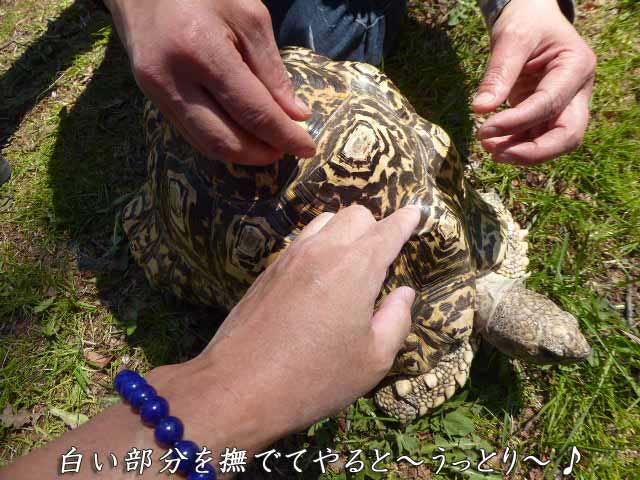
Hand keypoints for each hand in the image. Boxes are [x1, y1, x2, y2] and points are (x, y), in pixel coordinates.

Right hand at [105, 0, 315, 164]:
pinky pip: (190, 133)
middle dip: (261, 153)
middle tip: (287, 148)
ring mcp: (157, 92)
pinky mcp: (151, 97)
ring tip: (268, 145)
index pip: (252, 111)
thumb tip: (296, 116)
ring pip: (205, 143)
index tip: (308, 148)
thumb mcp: (249, 16)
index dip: (284, 136)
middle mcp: (174, 79)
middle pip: (224, 139)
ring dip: (241, 153)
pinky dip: (221, 141)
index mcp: (203, 51)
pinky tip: (242, 134)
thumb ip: (272, 70)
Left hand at [194, 205, 419, 439]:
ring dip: (345, 231)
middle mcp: (323, 250)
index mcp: (356, 267)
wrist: (239, 386)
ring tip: (350, 261)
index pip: (388, 230)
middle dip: (376, 226)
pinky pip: (302, 240)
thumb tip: (404, 293)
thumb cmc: (315, 377)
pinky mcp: (268, 269)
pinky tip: (319, 274)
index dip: (406, 220)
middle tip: (382, 254)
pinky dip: (320, 244)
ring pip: (325, 221)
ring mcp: (291, 256)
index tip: (416, 213)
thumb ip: (396, 320)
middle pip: (356, 214)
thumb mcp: (373, 360)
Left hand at [472, 0, 595, 163]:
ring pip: (553, 143)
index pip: (549, 105)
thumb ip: (499, 72)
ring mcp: (567, 105)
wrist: (533, 19)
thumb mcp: (512, 37)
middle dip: (532, 151)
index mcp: (577, 67)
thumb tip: (481, 110)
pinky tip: (492, 142)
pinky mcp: (550, 114)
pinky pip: (537, 137)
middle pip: (567, 135)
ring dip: (521, 152)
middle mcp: (579, 91)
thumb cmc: (527, 22)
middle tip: (495, 154)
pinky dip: (516, 144)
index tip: (484, 131)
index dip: (516, 122)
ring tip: (487, 146)